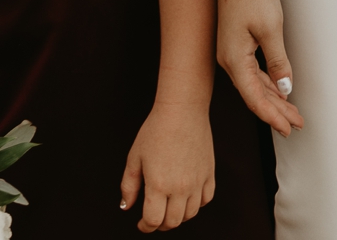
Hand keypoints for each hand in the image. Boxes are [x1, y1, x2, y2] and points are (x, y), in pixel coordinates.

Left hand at [120, 100, 214, 232]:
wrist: (182, 111)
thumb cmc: (155, 130)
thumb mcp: (134, 157)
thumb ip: (129, 185)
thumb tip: (126, 206)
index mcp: (158, 184)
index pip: (153, 220)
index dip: (145, 226)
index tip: (141, 224)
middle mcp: (180, 187)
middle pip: (172, 222)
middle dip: (160, 224)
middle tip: (154, 218)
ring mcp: (197, 181)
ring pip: (190, 214)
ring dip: (178, 216)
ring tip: (169, 208)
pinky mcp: (209, 173)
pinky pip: (206, 199)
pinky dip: (196, 204)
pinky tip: (187, 197)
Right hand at [216, 0, 302, 134]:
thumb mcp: (271, 29)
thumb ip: (278, 62)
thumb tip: (286, 89)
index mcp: (235, 60)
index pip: (255, 99)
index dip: (272, 116)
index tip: (288, 129)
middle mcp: (230, 61)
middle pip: (255, 94)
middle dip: (277, 111)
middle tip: (298, 125)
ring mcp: (232, 53)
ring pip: (255, 84)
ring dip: (274, 99)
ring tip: (293, 113)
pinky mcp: (237, 44)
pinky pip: (253, 71)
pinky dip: (268, 83)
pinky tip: (280, 90)